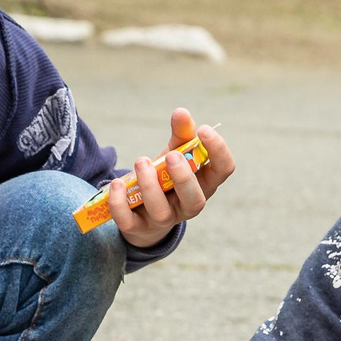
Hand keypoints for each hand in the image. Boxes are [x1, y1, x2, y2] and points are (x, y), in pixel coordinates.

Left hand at [111, 108, 236, 249]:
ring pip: (161, 211)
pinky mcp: (138, 228)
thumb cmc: (166, 177)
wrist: (142, 211)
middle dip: (184, 177)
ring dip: (150, 185)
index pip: (223, 170)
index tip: (204, 130)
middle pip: (195, 199)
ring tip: (141, 161)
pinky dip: (120, 203)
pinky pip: (130, 222)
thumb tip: (182, 112)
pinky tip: (117, 183)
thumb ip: (181, 134)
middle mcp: (188, 205)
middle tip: (171, 155)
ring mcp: (164, 220)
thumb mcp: (175, 154)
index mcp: (204, 183)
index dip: (218, 151)